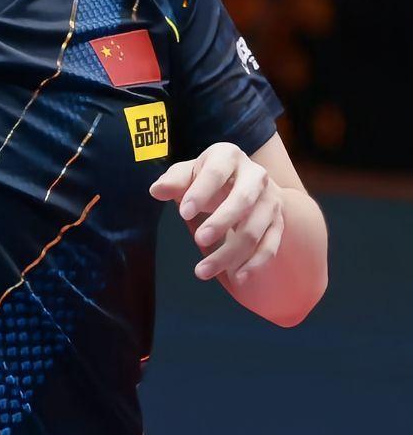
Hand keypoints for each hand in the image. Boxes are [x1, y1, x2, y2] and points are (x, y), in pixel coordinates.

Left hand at [150, 141, 284, 285]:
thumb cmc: (208, 178)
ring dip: (230, 253)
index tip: (182, 212)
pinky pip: (270, 246)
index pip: (216, 172)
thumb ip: (174, 181)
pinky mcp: (278, 223)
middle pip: (243, 199)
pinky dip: (254, 264)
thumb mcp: (189, 174)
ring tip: (202, 271)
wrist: (244, 184)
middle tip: (198, 239)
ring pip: (254, 229)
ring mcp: (270, 200)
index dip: (200, 192)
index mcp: (229, 156)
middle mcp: (256, 175)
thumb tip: (156, 190)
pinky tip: (236, 278)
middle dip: (222, 221)